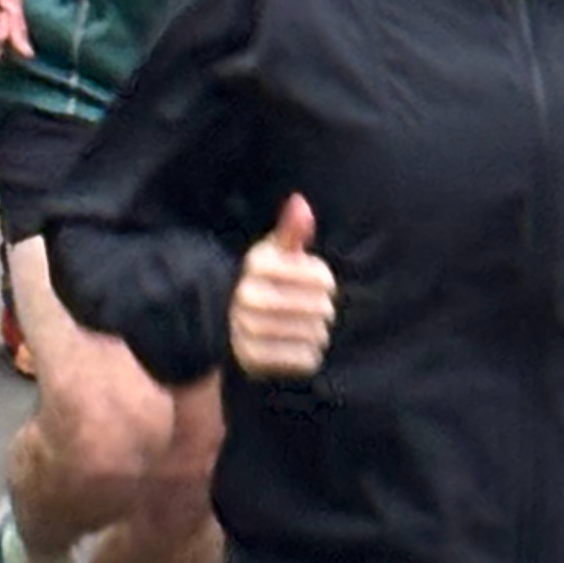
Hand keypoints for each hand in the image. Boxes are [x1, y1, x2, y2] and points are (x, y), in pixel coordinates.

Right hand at [231, 194, 337, 377]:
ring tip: (304, 326)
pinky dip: (308, 355)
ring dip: (317, 332)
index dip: (326, 281)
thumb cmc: (272, 281)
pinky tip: (296, 345)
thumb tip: (300, 202)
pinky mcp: (253, 360)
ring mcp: (247, 330)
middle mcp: (247, 296)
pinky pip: (305, 360)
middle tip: (311, 309)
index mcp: (258, 264)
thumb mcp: (280, 252)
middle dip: (323, 309)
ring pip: (314, 334)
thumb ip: (293, 230)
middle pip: (320, 308)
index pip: (322, 277)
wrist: (236, 323)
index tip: (316, 283)